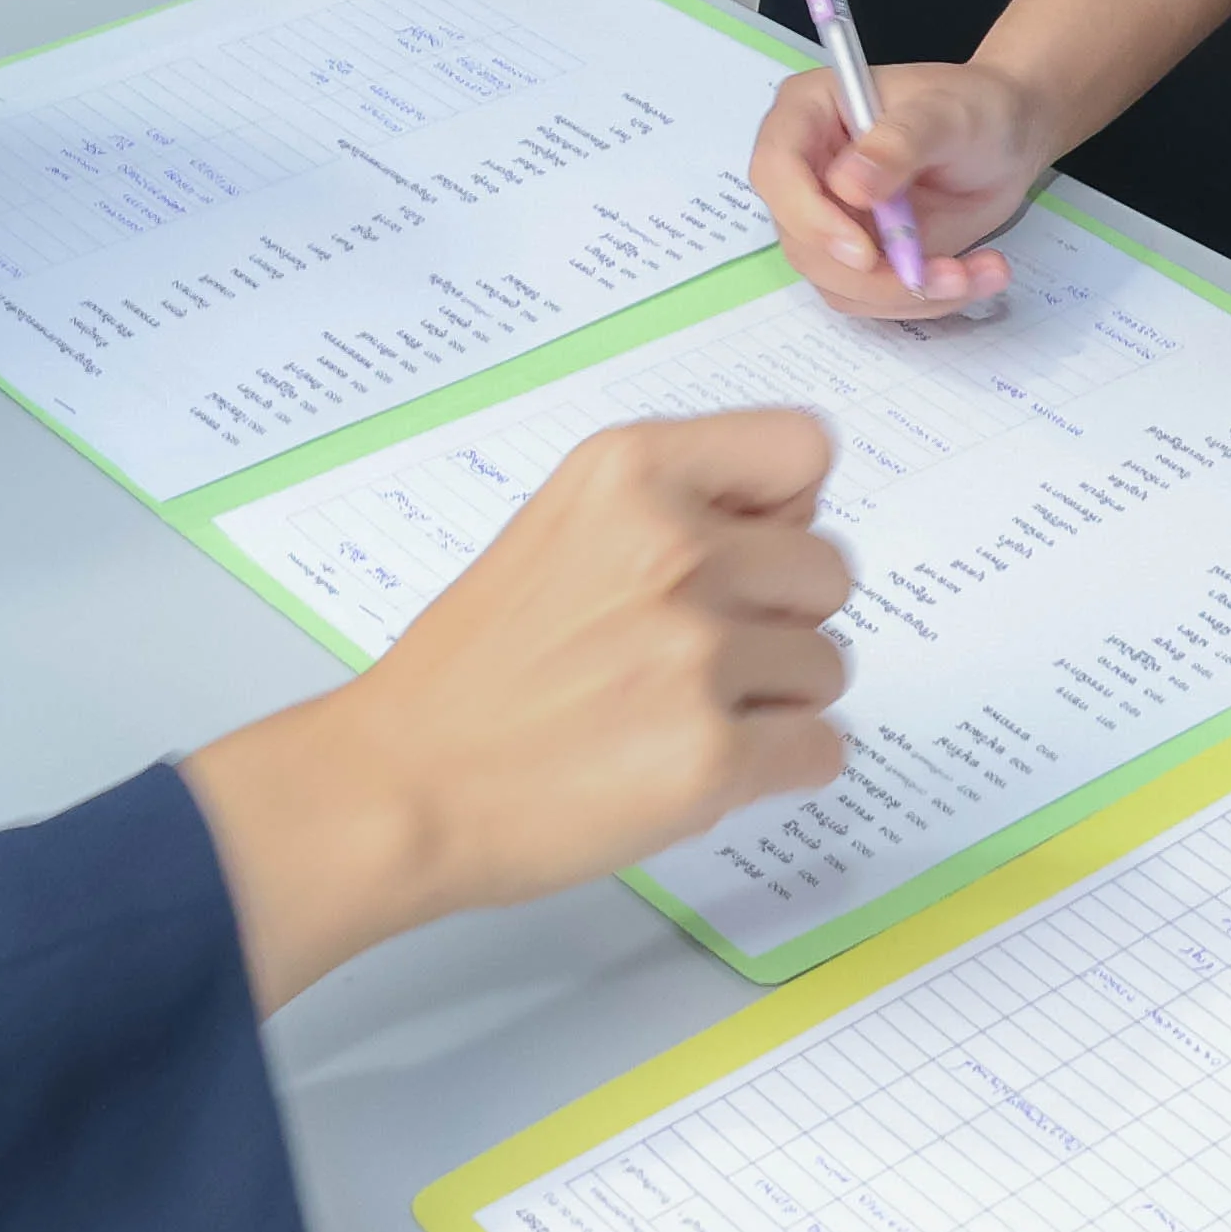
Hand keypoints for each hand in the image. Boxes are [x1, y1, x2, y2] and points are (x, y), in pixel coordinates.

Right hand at [177, 407, 849, 1005]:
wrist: (401, 783)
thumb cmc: (473, 670)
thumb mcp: (562, 527)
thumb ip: (672, 510)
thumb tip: (786, 532)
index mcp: (630, 471)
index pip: (802, 448)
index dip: (785, 511)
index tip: (741, 553)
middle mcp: (672, 546)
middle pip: (829, 570)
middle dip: (780, 619)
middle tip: (693, 657)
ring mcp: (695, 652)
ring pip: (829, 666)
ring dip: (775, 701)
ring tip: (678, 715)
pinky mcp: (711, 755)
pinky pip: (822, 750)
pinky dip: (777, 770)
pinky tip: (696, 769)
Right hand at [752, 55, 1057, 319]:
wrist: (1007, 138)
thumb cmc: (974, 106)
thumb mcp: (946, 115)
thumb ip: (899, 144)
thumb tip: (847, 186)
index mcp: (808, 112)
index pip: (777, 169)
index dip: (808, 217)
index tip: (864, 253)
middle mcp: (807, 170)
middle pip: (803, 241)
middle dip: (873, 275)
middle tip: (948, 275)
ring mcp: (830, 217)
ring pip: (836, 281)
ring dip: (905, 293)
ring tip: (974, 274)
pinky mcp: (859, 254)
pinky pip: (870, 296)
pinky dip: (921, 299)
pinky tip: (972, 276)